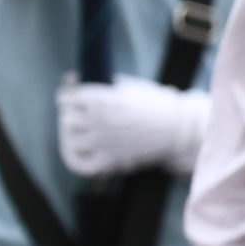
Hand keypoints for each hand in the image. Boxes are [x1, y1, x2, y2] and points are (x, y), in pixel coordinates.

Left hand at [57, 76, 206, 176]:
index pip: (67, 98)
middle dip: (71, 115)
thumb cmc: (157, 103)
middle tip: (79, 114)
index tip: (71, 98)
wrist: (178, 128)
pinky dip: (76, 158)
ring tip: (81, 132)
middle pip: (66, 118)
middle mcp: (97, 121)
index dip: (68, 96)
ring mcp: (101, 142)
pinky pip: (80, 163)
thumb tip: (82, 82)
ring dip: (73, 135)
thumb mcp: (131, 86)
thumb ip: (106, 86)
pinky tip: (81, 152)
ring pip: (70, 140)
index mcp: (102, 99)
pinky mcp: (108, 160)